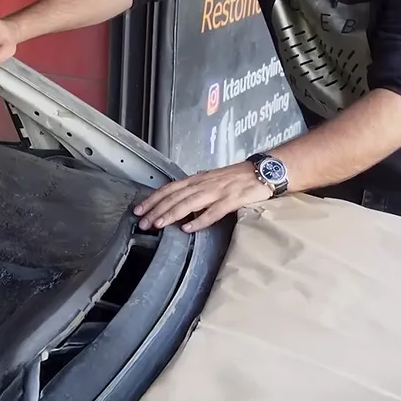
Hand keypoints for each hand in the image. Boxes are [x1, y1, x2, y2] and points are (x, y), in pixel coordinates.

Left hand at [134, 162, 270, 232]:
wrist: (261, 172)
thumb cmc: (236, 177)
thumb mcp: (211, 180)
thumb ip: (195, 189)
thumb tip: (178, 199)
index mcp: (197, 179)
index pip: (169, 189)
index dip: (153, 199)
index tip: (139, 210)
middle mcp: (203, 184)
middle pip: (175, 196)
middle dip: (156, 209)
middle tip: (142, 222)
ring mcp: (217, 192)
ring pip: (189, 203)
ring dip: (171, 214)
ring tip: (158, 224)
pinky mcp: (231, 200)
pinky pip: (213, 212)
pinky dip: (199, 220)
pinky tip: (188, 228)